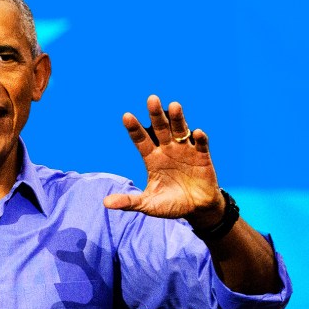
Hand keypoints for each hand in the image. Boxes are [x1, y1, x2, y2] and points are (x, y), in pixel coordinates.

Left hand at [103, 95, 223, 227]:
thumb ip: (129, 201)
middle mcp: (167, 150)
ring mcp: (185, 151)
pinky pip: (201, 144)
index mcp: (152, 158)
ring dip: (178, 119)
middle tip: (151, 99)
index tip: (126, 116)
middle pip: (160, 129)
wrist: (197, 209)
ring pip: (181, 130)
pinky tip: (196, 133)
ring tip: (174, 106)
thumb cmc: (170, 205)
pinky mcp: (203, 157)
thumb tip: (105, 203)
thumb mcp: (148, 204)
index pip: (141, 140)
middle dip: (156, 115)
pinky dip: (200, 138)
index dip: (134, 129)